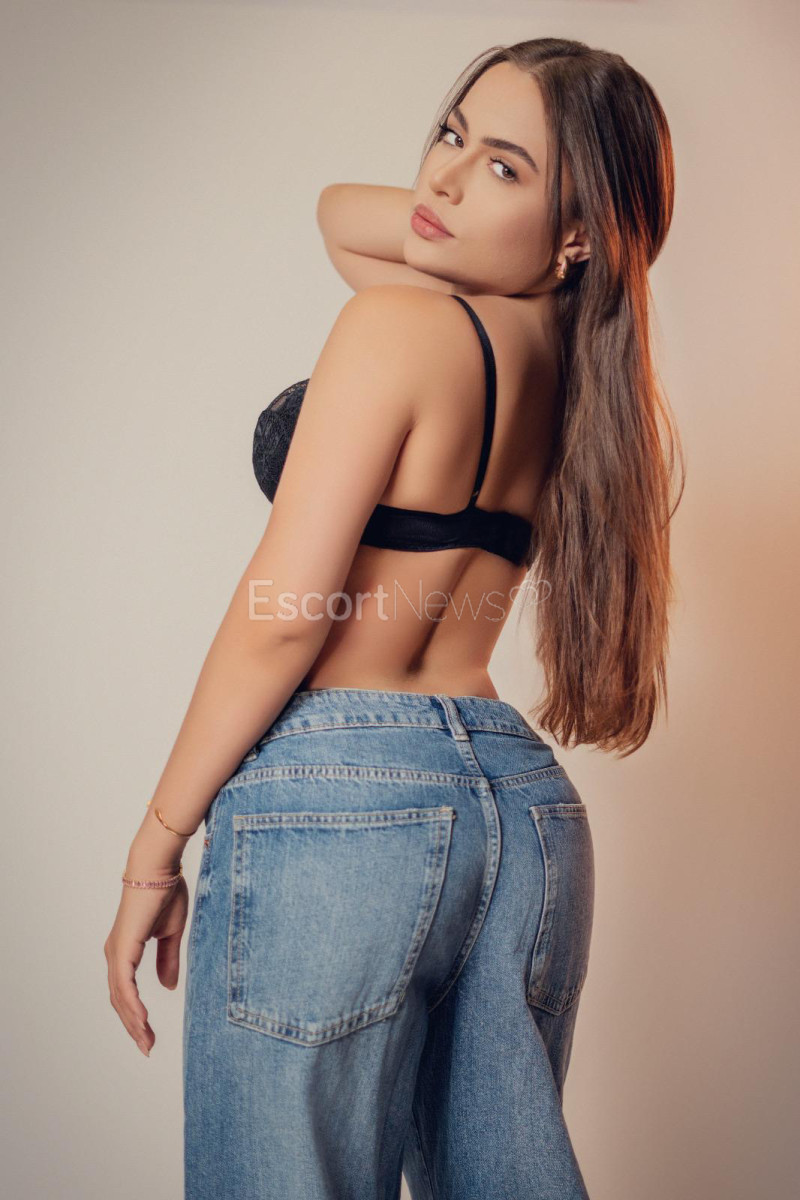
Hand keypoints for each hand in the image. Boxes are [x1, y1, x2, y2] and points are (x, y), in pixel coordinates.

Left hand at [104, 872, 188, 1055]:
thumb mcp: (171, 934)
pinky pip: (124, 985)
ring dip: (133, 1022)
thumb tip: (167, 987)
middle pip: (120, 1000)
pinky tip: (141, 1021)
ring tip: (146, 1042)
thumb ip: (167, 960)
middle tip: (147, 1047)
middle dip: (134, 1026)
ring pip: (120, 998)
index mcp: (125, 950)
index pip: (126, 991)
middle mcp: (115, 954)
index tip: (149, 1036)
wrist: (159, 868)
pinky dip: (132, 1005)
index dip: (136, 1015)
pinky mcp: (122, 948)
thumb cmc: (166, 893)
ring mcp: (116, 952)